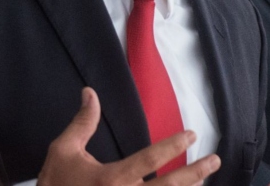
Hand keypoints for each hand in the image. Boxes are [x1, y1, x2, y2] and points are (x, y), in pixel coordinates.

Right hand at [37, 87, 221, 185]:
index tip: (191, 134)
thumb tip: (90, 92)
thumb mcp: (63, 151)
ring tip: (204, 180)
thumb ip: (82, 123)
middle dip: (195, 173)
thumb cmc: (54, 184)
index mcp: (111, 179)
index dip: (173, 146)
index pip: (150, 160)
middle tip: (215, 160)